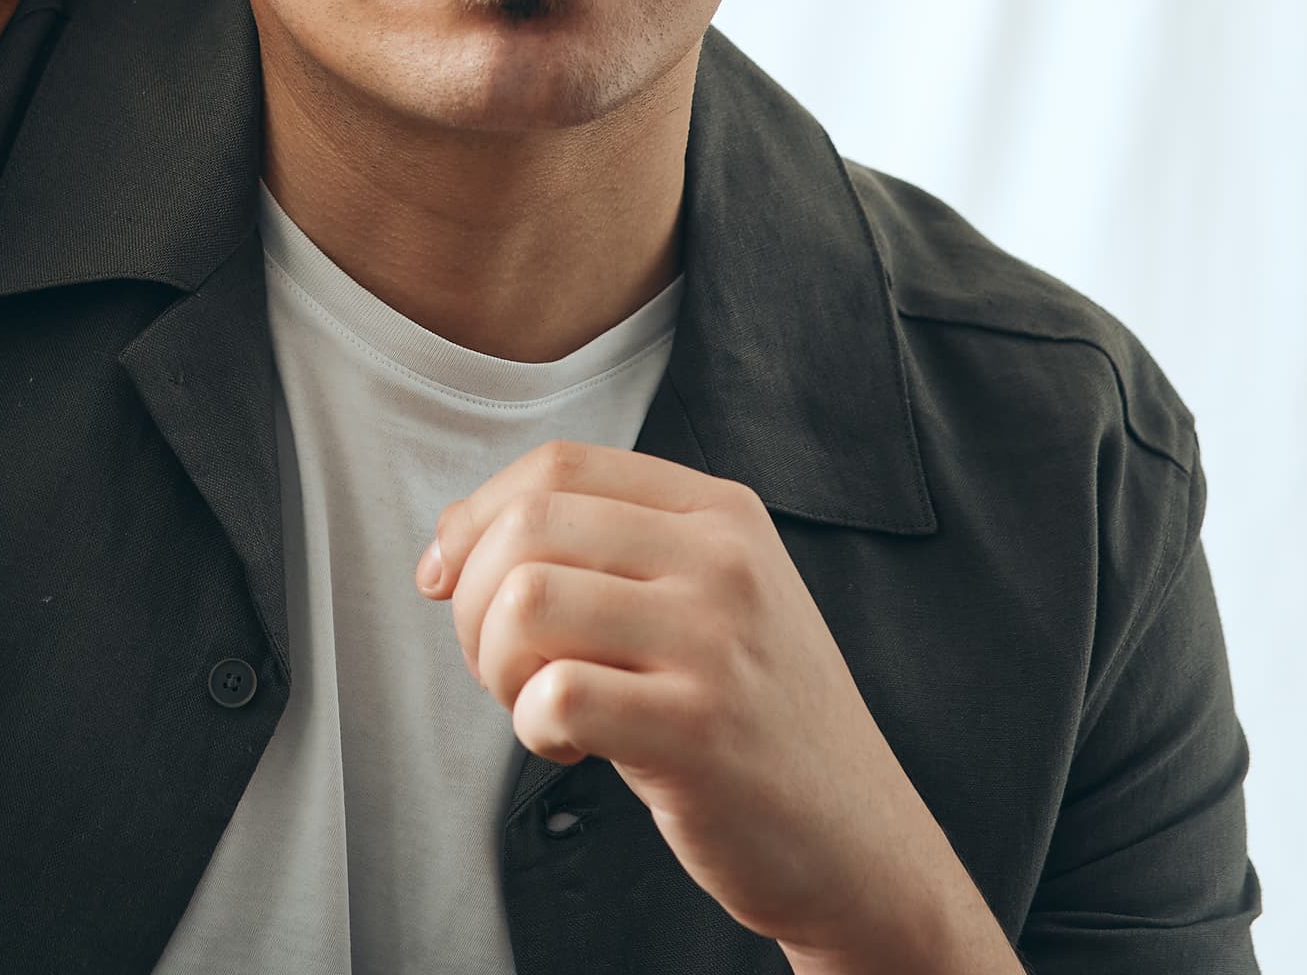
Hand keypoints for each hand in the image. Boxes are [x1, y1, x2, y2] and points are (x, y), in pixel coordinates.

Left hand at [422, 442, 1017, 974]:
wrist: (859, 842)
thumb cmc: (755, 720)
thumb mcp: (711, 598)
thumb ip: (606, 549)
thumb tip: (452, 538)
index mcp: (722, 513)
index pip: (559, 464)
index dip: (475, 515)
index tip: (447, 576)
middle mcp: (723, 561)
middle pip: (528, 524)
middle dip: (475, 598)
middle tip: (500, 663)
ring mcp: (714, 642)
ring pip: (526, 599)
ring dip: (497, 663)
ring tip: (537, 701)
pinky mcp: (695, 729)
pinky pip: (552, 694)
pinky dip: (529, 727)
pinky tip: (569, 746)